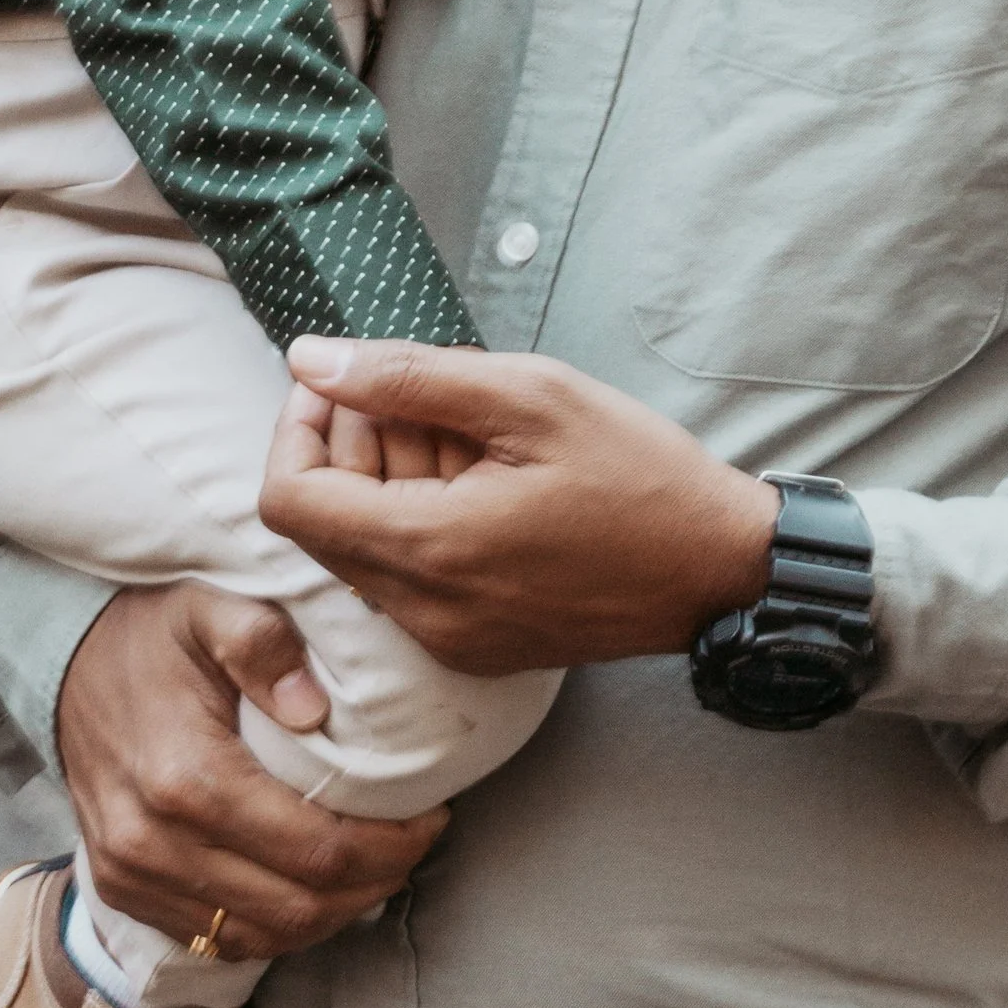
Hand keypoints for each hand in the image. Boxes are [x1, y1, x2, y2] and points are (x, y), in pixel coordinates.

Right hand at [54, 583, 443, 958]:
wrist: (61, 661)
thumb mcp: (209, 607)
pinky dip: (279, 925)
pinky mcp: (123, 892)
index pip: (317, 850)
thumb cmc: (150, 632)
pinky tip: (314, 885)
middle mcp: (153, 843)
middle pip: (299, 906)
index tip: (432, 816)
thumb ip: (262, 643)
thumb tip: (316, 710)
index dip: (391, 846)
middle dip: (374, 882)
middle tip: (415, 844)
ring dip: (333, 913)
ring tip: (377, 866)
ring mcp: (132, 875)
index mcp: (186, 777)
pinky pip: (218, 939)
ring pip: (263, 936)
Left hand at [261, 340, 777, 673]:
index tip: (341, 382)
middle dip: (353, 448)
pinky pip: (411, 581)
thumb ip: (408, 377)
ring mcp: (449, 639)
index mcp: (430, 551)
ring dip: (391, 483)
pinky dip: (425, 524)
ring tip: (472, 435)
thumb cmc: (639, 474)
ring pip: (367, 551)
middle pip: (324, 523)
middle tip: (429, 397)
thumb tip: (310, 361)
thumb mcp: (529, 397)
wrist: (719, 570)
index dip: (297, 428)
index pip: (288, 499)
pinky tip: (489, 483)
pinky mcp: (477, 647)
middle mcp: (424, 613)